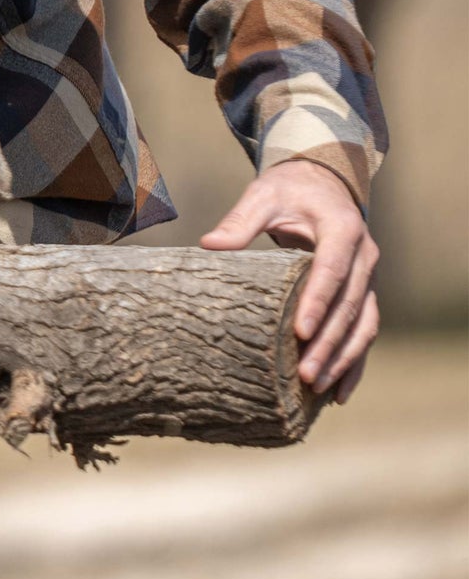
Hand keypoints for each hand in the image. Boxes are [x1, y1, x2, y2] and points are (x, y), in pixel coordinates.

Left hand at [201, 162, 378, 403]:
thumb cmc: (288, 191)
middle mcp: (364, 256)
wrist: (322, 183)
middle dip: (329, 342)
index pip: (332, 270)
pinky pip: (365, 331)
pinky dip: (354, 363)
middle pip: (351, 305)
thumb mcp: (264, 196)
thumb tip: (209, 246)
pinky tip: (338, 395)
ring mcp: (369, 277)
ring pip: (364, 324)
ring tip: (319, 390)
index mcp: (343, 229)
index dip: (318, 302)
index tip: (300, 332)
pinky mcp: (365, 294)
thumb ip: (241, 221)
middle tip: (306, 374)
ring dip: (344, 359)